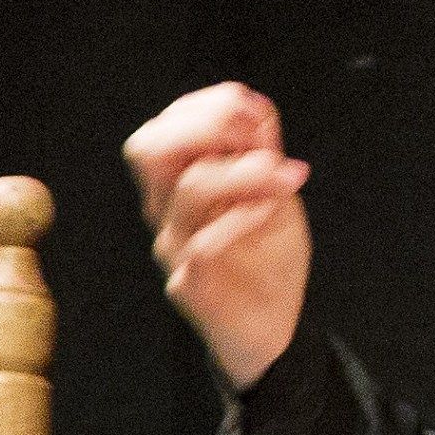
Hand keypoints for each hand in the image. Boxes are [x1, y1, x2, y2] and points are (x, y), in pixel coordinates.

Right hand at [123, 82, 312, 387]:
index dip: (205, 107)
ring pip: (187, 189)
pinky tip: (272, 213)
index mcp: (177, 185)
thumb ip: (259, 152)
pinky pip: (206, 244)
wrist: (271, 330)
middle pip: (147, 149)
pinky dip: (244, 217)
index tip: (253, 112)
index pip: (162, 129)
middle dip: (205, 124)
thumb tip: (253, 104)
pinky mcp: (191, 287)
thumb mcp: (271, 194)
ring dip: (244, 171)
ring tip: (287, 176)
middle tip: (255, 136)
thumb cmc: (265, 257)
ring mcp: (174, 250)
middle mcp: (165, 213)